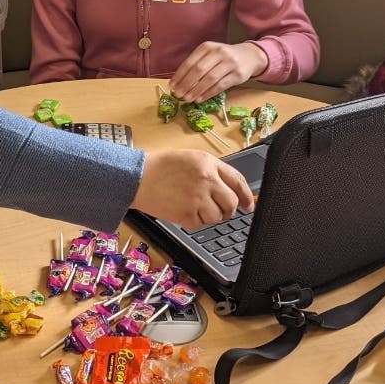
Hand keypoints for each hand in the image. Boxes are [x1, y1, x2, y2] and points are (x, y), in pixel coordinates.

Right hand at [132, 149, 252, 229]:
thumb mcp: (190, 158)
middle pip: (231, 203)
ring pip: (217, 217)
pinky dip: (193, 221)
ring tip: (194, 208)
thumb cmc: (160, 167)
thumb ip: (211, 170)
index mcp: (208, 163)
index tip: (248, 204)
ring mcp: (196, 198)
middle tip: (220, 210)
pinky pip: (199, 224)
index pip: (237, 181)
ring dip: (209, 216)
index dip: (246, 195)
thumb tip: (231, 189)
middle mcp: (206, 180)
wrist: (137, 177)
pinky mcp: (185, 214)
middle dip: (228, 210)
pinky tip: (182, 210)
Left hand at [168, 41, 267, 102]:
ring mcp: (230, 63)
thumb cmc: (223, 57)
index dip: (179, 76)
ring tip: (187, 99)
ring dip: (196, 90)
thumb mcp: (209, 55)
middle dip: (186, 84)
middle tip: (178, 95)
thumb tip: (178, 83)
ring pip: (209, 79)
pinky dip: (208, 93)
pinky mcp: (238, 74)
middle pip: (199, 70)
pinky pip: (220, 86)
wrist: (250, 56)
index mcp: (207, 47)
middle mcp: (219, 52)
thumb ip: (196, 65)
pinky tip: (199, 99)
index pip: (190, 62)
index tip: (172, 86)